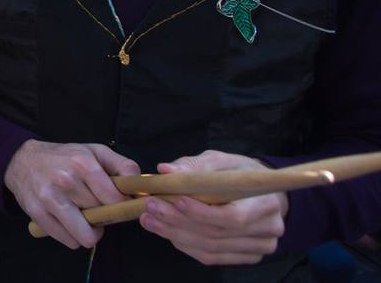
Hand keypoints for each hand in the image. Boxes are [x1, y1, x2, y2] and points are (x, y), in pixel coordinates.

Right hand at [4, 139, 140, 248]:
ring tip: (86, 220)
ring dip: (90, 232)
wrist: (21, 161)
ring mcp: (50, 199)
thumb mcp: (94, 151)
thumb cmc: (64, 157)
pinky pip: (68, 241)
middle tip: (96, 207)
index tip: (117, 203)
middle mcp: (66, 181)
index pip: (114, 198)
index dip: (121, 205)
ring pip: (85, 236)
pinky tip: (70, 223)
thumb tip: (141, 186)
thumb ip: (122, 165)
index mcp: (83, 164)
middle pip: (101, 216)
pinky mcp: (37, 214)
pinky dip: (73, 237)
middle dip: (103, 215)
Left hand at [139, 151, 287, 265]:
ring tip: (150, 220)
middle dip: (178, 222)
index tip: (175, 200)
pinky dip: (186, 245)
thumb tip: (166, 170)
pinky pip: (212, 257)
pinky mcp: (247, 256)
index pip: (233, 217)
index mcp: (265, 203)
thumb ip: (194, 166)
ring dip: (176, 235)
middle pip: (217, 234)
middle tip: (149, 208)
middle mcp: (268, 229)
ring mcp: (259, 247)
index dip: (202, 213)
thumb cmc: (239, 173)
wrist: (262, 192)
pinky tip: (167, 231)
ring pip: (211, 248)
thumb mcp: (221, 161)